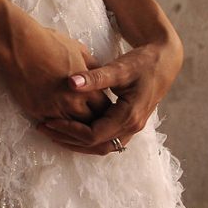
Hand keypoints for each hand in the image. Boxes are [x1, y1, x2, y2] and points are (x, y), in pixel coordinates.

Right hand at [0, 23, 111, 127]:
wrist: (18, 45)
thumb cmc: (49, 43)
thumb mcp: (79, 50)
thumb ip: (93, 67)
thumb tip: (100, 76)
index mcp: (87, 89)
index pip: (104, 109)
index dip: (104, 108)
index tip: (99, 106)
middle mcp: (72, 103)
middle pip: (91, 123)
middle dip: (92, 120)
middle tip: (88, 116)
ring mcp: (54, 109)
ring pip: (71, 129)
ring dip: (73, 125)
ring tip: (72, 120)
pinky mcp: (37, 111)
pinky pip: (52, 126)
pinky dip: (56, 124)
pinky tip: (56, 119)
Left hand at [36, 34, 183, 155]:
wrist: (164, 61)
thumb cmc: (142, 62)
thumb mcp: (119, 68)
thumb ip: (95, 77)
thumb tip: (70, 82)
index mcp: (129, 116)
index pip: (94, 135)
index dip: (69, 130)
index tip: (49, 120)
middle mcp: (132, 127)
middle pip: (96, 146)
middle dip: (69, 139)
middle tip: (43, 127)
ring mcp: (131, 127)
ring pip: (101, 145)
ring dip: (77, 141)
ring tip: (52, 130)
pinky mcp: (127, 122)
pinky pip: (105, 138)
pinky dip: (86, 136)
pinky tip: (68, 126)